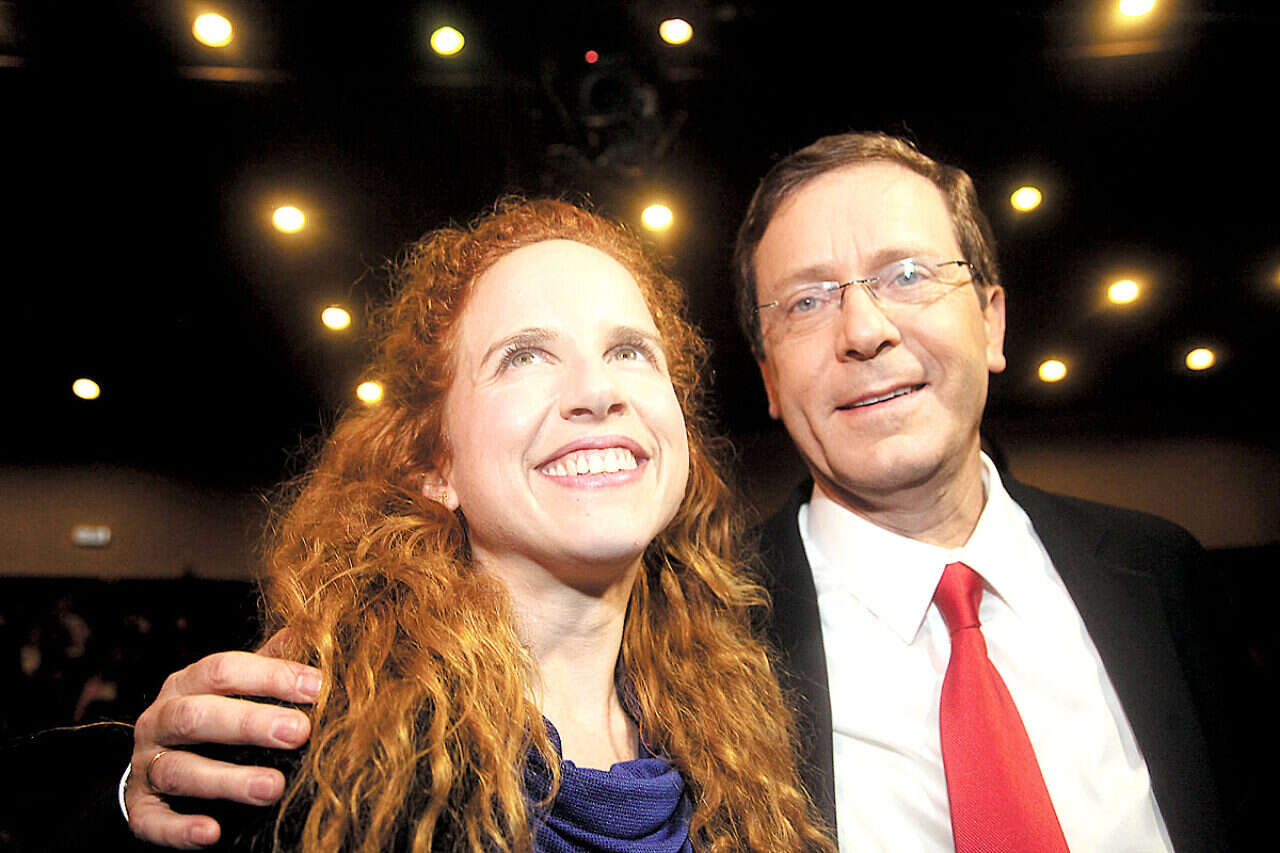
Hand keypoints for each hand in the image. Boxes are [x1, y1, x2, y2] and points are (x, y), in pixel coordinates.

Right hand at [126, 631, 321, 848]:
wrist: (159, 767)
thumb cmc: (213, 718)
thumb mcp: (235, 687)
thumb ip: (267, 663)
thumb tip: (307, 630)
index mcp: (186, 684)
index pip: (222, 670)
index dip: (269, 676)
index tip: (315, 687)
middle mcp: (159, 720)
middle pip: (197, 716)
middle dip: (249, 723)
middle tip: (298, 732)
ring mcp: (146, 764)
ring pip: (180, 770)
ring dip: (227, 780)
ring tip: (273, 787)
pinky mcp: (140, 807)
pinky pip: (151, 820)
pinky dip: (179, 828)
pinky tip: (211, 833)